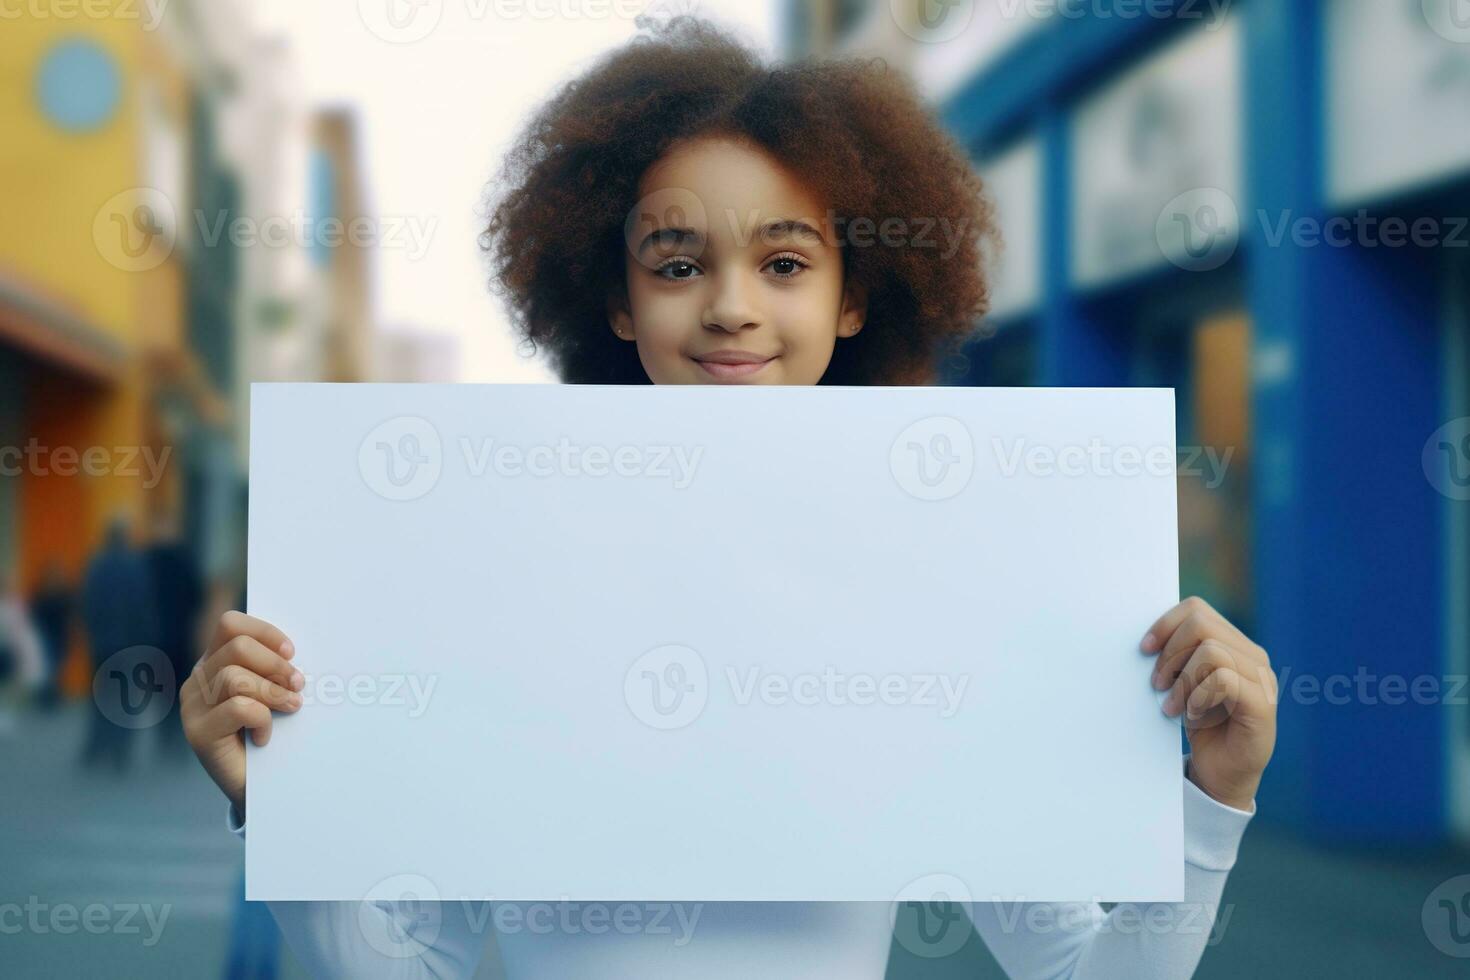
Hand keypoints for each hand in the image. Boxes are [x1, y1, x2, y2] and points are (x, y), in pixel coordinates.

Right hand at [180, 611, 302, 816]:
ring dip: (274, 692)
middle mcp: (197, 679)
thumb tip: (295, 649)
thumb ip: (272, 666)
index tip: (292, 652)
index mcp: (214, 661)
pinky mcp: (197, 733)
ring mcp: (193, 706)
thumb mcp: (272, 690)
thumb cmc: (272, 731)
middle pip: (237, 647)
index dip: (265, 632)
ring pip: (236, 677)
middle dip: (276, 664)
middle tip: (298, 685)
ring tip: (291, 707)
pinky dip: (262, 719)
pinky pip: (238, 708)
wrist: (261, 785)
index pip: (230, 624)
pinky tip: (264, 736)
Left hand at [1141, 596, 1276, 811]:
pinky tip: (1191, 714)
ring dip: (1182, 679)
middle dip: (1169, 653)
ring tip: (1173, 705)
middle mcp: (1253, 657)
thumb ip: (1176, 655)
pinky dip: (1198, 695)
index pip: (1197, 609)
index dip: (1165, 624)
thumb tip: (1146, 639)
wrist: (1220, 774)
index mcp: (1235, 644)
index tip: (1143, 650)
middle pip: (1201, 625)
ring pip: (1211, 651)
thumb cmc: (1201, 724)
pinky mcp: (1263, 705)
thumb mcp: (1182, 682)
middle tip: (1157, 684)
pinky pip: (1223, 679)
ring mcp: (1262, 680)